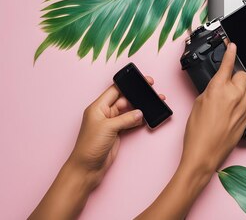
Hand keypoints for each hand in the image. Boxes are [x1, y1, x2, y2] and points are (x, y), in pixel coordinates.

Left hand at [30, 79, 164, 219]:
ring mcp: (111, 123)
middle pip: (124, 100)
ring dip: (141, 108)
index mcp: (98, 107)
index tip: (143, 81)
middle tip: (152, 93)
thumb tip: (140, 113)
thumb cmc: (90, 146)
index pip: (115, 90)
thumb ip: (126, 118)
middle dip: (138, 97)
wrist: (87, 168)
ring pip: (129, 111)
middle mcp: (104, 113)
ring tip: (154, 105)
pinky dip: (139, 120)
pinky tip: (148, 118)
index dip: (129, 85)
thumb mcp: (108, 128)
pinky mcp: (117, 133)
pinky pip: (131, 122)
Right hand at [136, 43, 245, 219]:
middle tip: (225, 85)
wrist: (204, 155)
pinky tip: (229, 114)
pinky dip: (241, 104)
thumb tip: (216, 87)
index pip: (227, 64)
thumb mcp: (197, 104)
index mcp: (218, 89)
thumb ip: (209, 91)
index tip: (232, 45)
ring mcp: (243, 107)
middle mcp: (234, 96)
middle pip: (242, 75)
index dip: (230, 52)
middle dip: (235, 77)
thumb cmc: (197, 133)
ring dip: (241, 90)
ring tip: (229, 99)